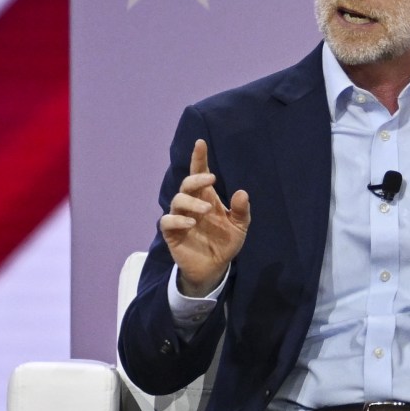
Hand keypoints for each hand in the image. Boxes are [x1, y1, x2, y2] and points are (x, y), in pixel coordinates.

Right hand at [159, 139, 249, 296]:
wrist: (215, 268)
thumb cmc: (225, 243)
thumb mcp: (240, 227)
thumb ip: (242, 211)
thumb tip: (242, 192)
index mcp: (207, 198)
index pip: (200, 173)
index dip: (199, 158)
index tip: (201, 143)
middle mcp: (192, 205)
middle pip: (187, 184)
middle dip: (196, 178)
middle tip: (210, 179)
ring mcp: (180, 218)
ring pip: (177, 200)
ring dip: (191, 202)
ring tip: (207, 209)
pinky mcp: (172, 233)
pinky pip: (167, 221)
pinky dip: (178, 220)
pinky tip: (191, 223)